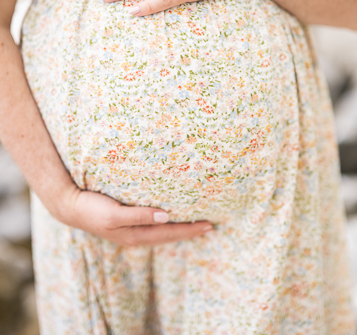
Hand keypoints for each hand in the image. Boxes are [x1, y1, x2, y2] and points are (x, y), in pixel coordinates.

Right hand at [60, 187, 212, 245]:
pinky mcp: (124, 222)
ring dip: (179, 229)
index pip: (169, 233)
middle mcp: (135, 235)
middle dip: (189, 232)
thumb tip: (166, 215)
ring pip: (161, 232)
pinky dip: (165, 224)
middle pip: (168, 235)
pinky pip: (152, 226)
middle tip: (210, 226)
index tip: (209, 226)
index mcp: (135, 234)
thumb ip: (140, 215)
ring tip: (194, 225)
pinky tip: (168, 219)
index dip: (189, 230)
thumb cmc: (92, 208)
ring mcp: (129, 230)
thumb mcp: (115, 214)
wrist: (69, 206)